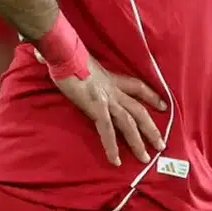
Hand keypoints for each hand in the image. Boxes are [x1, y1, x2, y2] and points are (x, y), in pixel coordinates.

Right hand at [53, 57, 167, 165]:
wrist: (64, 50)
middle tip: (162, 144)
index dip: (151, 96)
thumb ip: (74, 64)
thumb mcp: (77, 59)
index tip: (163, 104)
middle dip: (151, 128)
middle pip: (138, 110)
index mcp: (109, 78)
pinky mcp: (96, 106)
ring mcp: (106, 98)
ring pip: (129, 123)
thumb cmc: (66, 51)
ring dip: (138, 142)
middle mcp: (112, 89)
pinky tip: (116, 160)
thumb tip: (48, 58)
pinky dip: (112, 146)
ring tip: (146, 159)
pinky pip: (107, 130)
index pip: (137, 86)